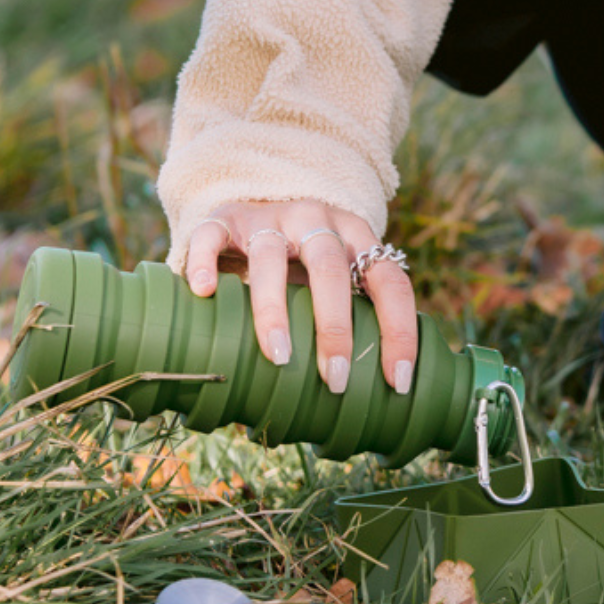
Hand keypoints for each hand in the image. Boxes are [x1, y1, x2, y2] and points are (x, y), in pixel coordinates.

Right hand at [185, 200, 416, 394]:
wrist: (260, 196)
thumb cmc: (306, 261)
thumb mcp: (339, 278)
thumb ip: (350, 320)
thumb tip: (352, 407)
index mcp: (357, 237)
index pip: (390, 282)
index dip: (400, 332)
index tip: (397, 382)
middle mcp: (317, 221)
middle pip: (330, 269)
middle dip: (336, 328)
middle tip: (335, 379)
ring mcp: (270, 217)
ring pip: (270, 257)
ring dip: (274, 310)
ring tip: (279, 357)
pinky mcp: (226, 217)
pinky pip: (211, 234)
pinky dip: (205, 261)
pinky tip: (204, 291)